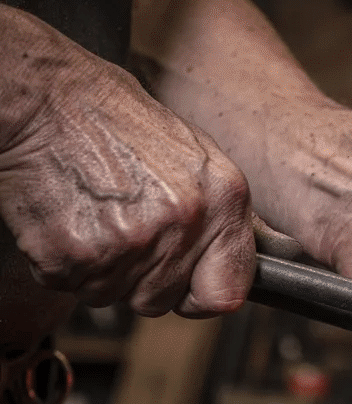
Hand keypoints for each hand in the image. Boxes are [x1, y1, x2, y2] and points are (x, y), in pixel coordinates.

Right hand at [0, 36, 253, 317]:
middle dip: (141, 277)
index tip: (187, 284)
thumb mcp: (197, 156)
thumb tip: (253, 260)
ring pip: (113, 296)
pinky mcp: (73, 256)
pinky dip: (62, 262)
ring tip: (95, 216)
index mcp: (223, 200)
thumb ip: (224, 216)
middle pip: (161, 301)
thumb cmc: (117, 123)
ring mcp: (127, 243)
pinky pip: (70, 285)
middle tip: (122, 226)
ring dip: (101, 269)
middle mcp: (181, 225)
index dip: (200, 293)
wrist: (45, 102)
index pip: (226, 294)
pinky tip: (67, 219)